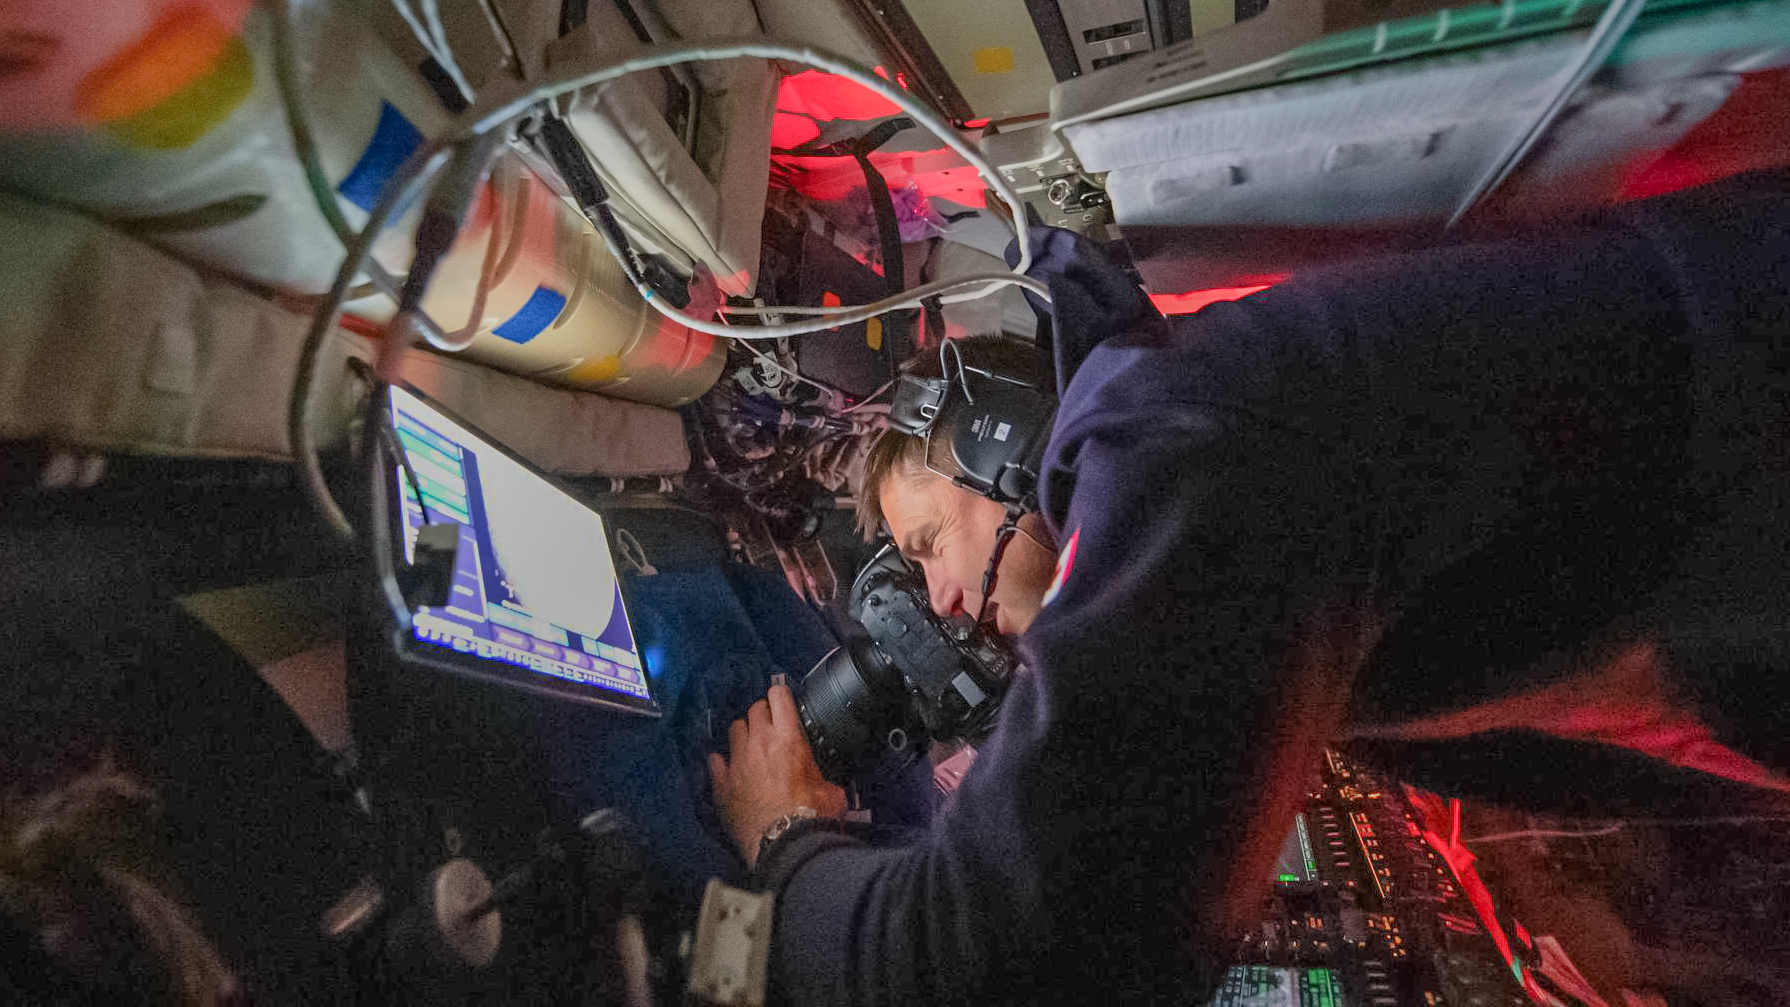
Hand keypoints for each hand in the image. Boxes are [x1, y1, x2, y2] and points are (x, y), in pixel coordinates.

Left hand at [708, 684, 846, 867]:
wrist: (784, 845)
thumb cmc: (810, 819)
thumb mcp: (832, 792)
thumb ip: (825, 779)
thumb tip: (829, 787)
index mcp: (788, 739)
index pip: (779, 696)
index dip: (781, 695)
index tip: (782, 700)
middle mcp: (759, 744)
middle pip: (754, 709)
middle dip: (763, 713)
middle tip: (770, 726)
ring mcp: (737, 763)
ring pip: (734, 729)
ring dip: (743, 733)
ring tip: (750, 744)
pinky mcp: (723, 785)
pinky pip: (715, 762)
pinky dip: (721, 763)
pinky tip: (726, 767)